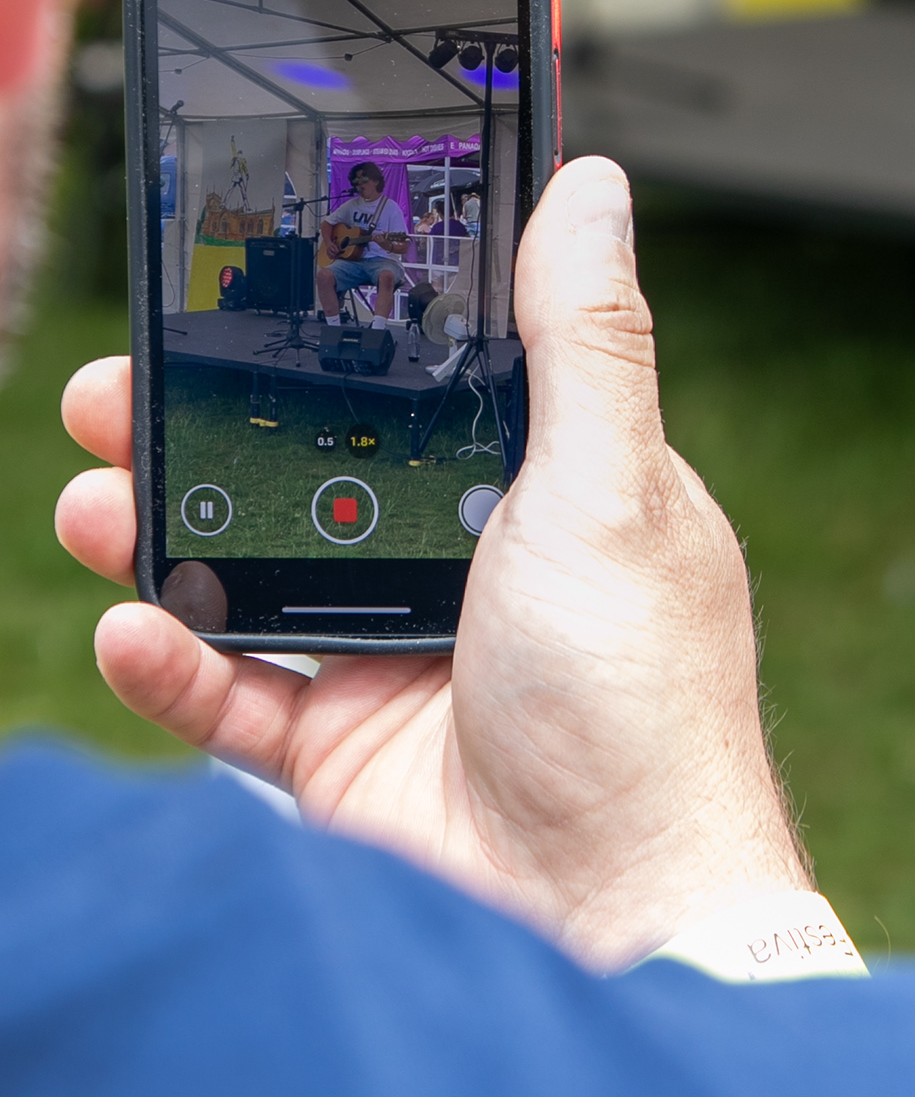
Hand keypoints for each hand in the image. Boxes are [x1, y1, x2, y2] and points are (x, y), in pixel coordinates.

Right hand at [55, 155, 810, 970]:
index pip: (432, 375)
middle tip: (128, 381)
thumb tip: (592, 186)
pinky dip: (171, 659)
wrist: (608, 911)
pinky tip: (130, 620)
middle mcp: (475, 561)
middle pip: (320, 466)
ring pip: (257, 568)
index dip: (346, 327)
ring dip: (166, 525)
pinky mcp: (345, 748)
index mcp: (550, 485)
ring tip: (93, 484)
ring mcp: (403, 655)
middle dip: (216, 422)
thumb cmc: (640, 698)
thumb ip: (583, 339)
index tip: (260, 273)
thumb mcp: (614, 486)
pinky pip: (232, 691)